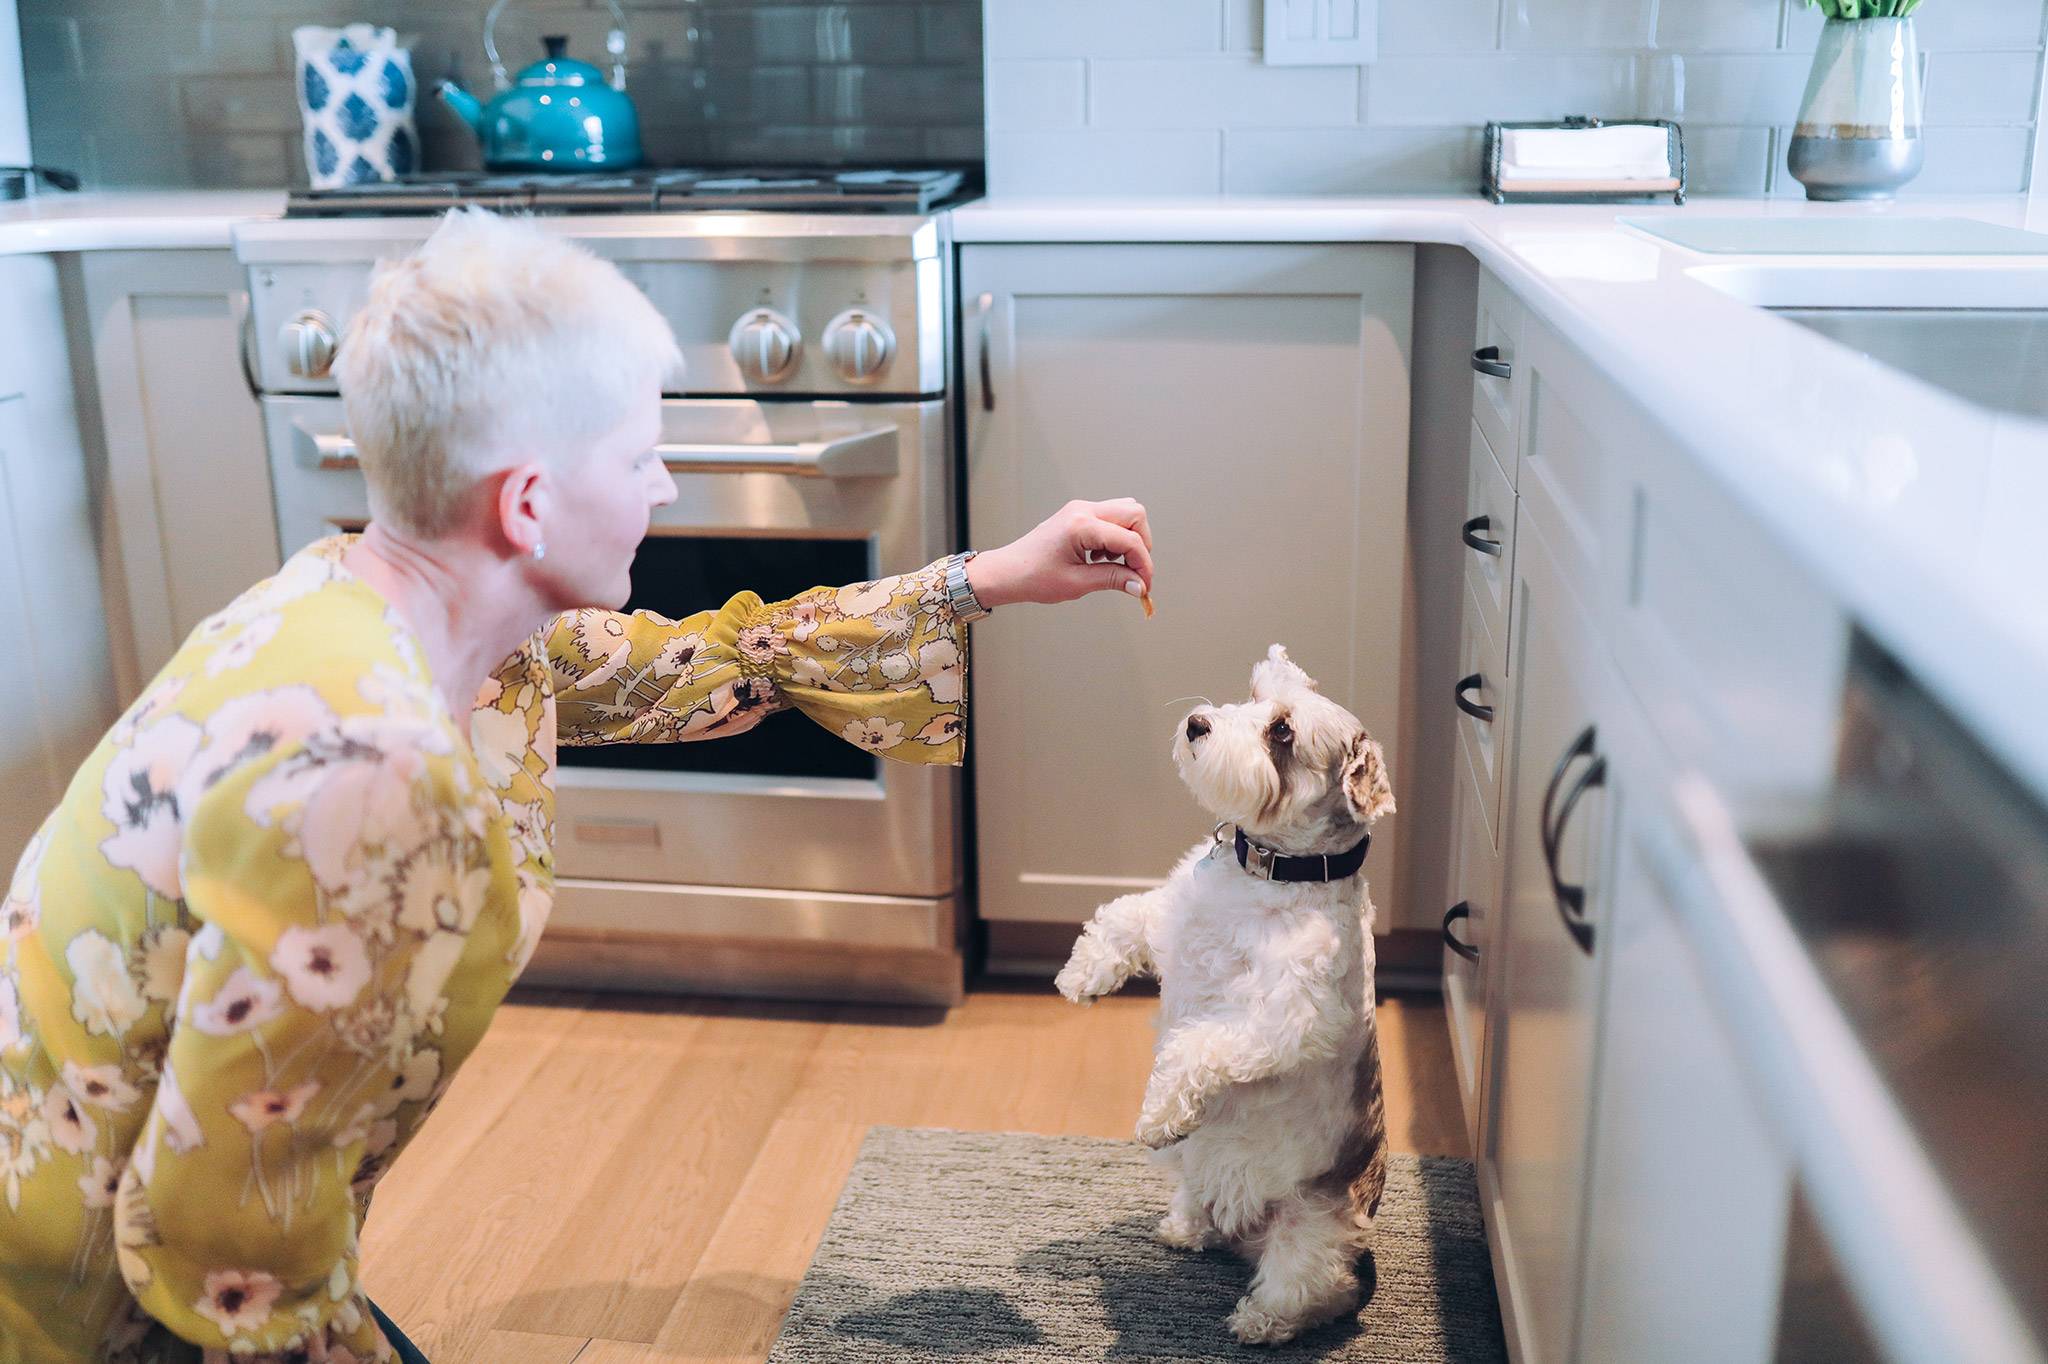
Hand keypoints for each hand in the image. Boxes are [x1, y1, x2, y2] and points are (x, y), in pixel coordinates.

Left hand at [965, 498, 1153, 609]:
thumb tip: (1139, 585)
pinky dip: (1116, 537)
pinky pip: (1111, 518)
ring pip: (1126, 513)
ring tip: (1114, 565)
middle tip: (1134, 572)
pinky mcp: (1079, 514)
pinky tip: (1101, 558)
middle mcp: (1083, 510)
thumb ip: (1113, 580)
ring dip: (1130, 539)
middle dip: (1142, 545)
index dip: (1143, 564)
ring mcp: (1081, 509)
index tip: (1144, 586)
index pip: (1129, 540)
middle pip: (1135, 514)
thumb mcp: (1077, 583)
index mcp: (1081, 525)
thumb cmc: (1033, 577)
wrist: (1007, 571)